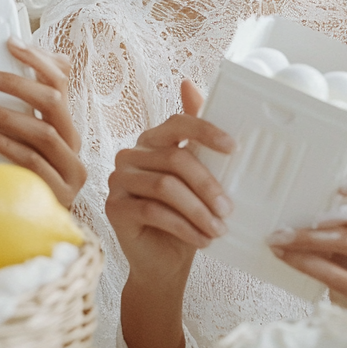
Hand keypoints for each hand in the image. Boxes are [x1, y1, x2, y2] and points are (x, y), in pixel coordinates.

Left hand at [0, 38, 85, 207]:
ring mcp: (71, 170)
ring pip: (41, 131)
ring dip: (4, 113)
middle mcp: (75, 145)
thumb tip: (22, 66)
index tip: (10, 43)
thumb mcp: (26, 140)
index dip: (37, 60)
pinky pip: (29, 161)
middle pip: (52, 102)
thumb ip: (26, 108)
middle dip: (13, 82)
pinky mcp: (60, 192)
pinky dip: (2, 144)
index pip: (61, 82)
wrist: (39, 233)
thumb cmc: (26, 180)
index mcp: (69, 126)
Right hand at [110, 80, 235, 347]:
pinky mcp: (113, 207)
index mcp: (152, 141)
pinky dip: (184, 226)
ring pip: (166, 187)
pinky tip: (202, 239)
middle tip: (229, 209)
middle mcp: (131, 155)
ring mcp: (118, 180)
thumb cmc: (185, 217)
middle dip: (208, 184)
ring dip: (199, 210)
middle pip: (175, 158)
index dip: (206, 130)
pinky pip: (154, 211)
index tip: (234, 147)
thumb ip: (198, 140)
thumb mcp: (199, 179)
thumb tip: (190, 84)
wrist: (164, 263)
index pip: (177, 123)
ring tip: (219, 229)